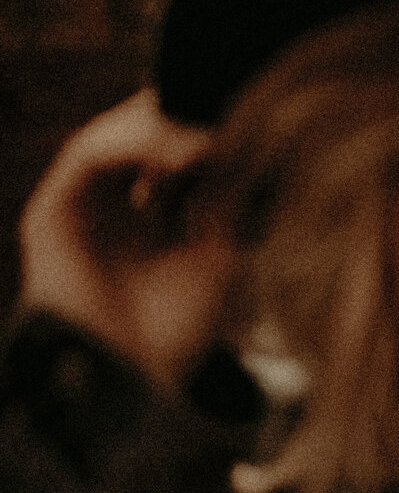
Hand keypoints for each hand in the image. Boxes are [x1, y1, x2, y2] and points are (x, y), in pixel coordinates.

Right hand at [20, 91, 232, 391]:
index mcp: (150, 218)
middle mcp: (111, 207)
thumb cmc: (178, 330)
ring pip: (114, 138)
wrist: (128, 379)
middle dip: (184, 123)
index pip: (174, 155)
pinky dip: (130, 143)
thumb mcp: (220, 256)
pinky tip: (175, 150)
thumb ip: (229, 201)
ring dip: (162, 128)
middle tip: (231, 113)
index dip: (208, 134)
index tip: (254, 123)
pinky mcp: (49, 212)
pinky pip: (86, 156)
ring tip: (209, 133)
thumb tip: (256, 142)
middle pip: (142, 139)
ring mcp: (78, 207)